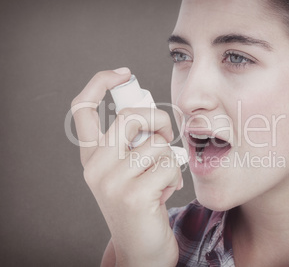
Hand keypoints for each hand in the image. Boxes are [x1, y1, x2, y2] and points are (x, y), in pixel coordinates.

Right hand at [71, 68, 180, 265]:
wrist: (142, 247)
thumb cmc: (143, 201)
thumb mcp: (129, 168)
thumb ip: (132, 140)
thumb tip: (150, 111)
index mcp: (92, 156)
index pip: (82, 108)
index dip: (99, 83)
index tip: (123, 74)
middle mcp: (95, 166)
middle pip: (130, 116)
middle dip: (158, 119)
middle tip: (165, 135)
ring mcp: (111, 182)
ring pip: (155, 143)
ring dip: (169, 157)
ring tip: (162, 177)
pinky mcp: (133, 195)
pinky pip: (168, 164)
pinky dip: (175, 175)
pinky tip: (166, 191)